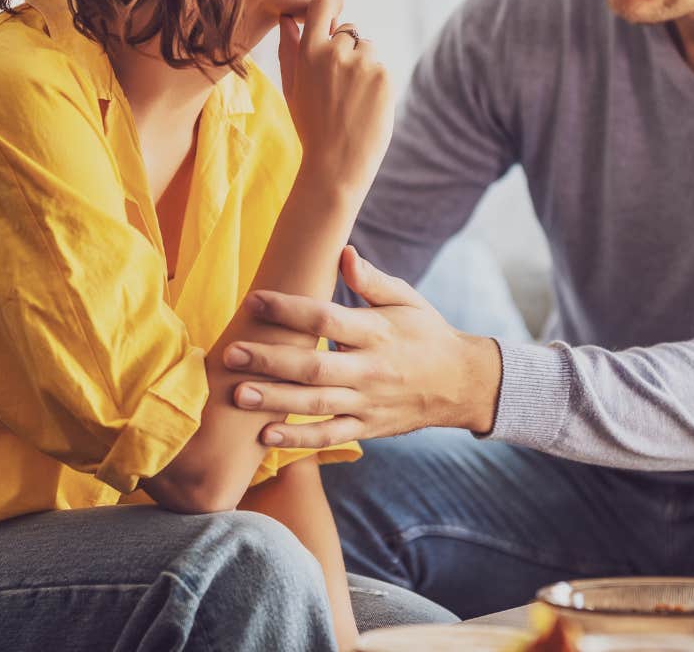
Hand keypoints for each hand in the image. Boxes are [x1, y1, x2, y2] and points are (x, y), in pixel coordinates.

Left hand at [223, 246, 503, 445]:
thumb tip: (343, 254)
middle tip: (231, 352)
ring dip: (274, 400)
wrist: (461, 383)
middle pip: (313, 366)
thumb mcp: (407, 299)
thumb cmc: (427, 334)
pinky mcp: (367, 427)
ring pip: (315, 403)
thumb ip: (372, 280)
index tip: (255, 300)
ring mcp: (368, 402)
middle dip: (269, 360)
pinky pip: (328, 435)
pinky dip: (298, 438)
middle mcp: (370, 369)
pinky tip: (265, 435)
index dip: (289, 309)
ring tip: (238, 393)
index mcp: (377, 332)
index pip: (326, 318)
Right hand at [277, 0, 391, 191]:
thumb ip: (289, 49)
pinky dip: (377, 84)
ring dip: (364, 65)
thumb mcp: (292, 87)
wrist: (336, 163)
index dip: (327, 12)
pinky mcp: (384, 77)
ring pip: (368, 49)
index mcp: (309, 51)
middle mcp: (336, 52)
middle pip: (349, 31)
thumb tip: (286, 19)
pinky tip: (365, 106)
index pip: (322, 5)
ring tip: (352, 98)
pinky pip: (382, 68)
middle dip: (347, 50)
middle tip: (339, 86)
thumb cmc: (311, 126)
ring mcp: (363, 64)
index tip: (328, 25)